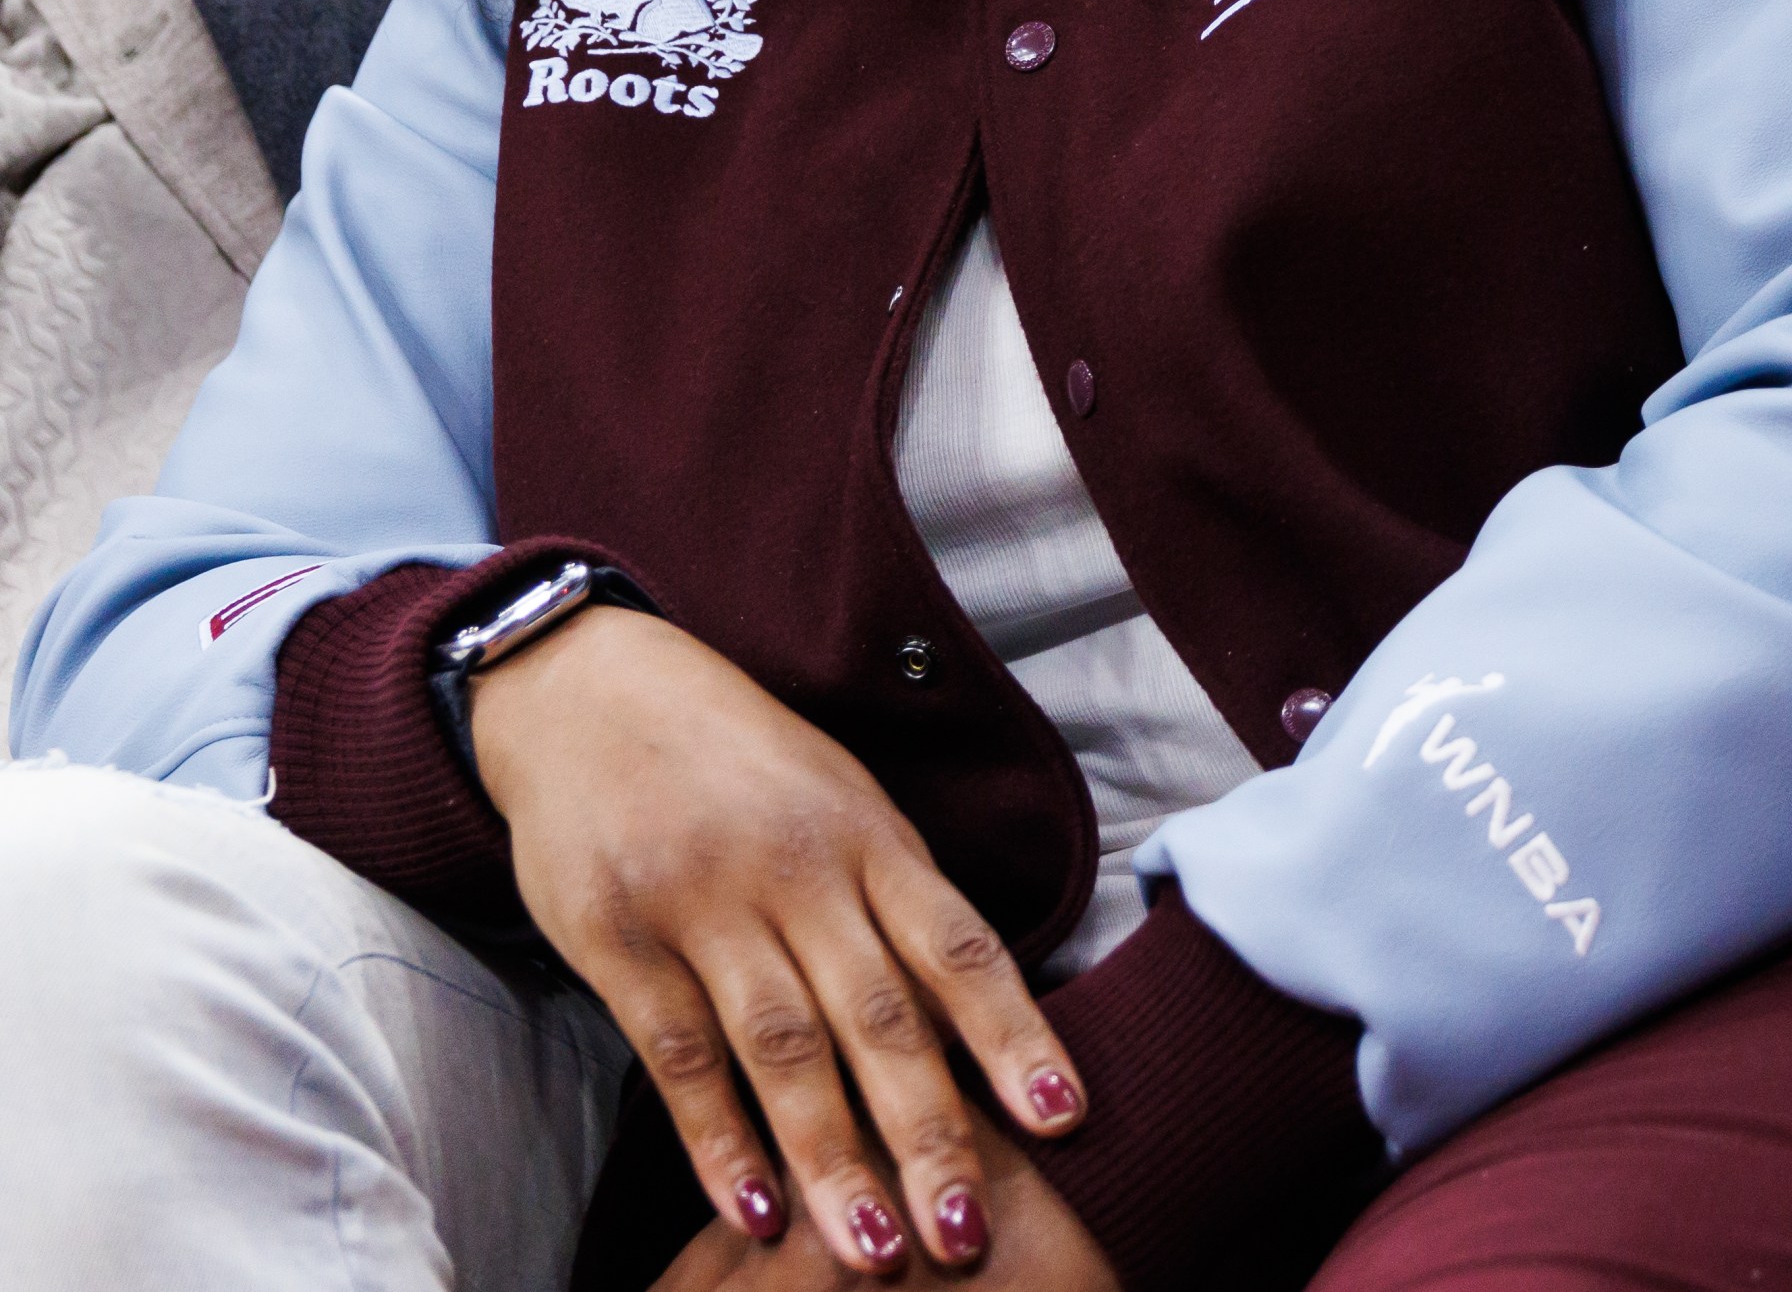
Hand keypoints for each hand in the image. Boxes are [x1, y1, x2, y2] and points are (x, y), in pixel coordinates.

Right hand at [470, 605, 1087, 1276]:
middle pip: (878, 1014)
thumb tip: (974, 1033)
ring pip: (783, 1048)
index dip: (1012, 1032)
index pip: (956, 941)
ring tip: (876, 1255)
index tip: (1064, 1118)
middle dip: (929, 1133)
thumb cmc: (740, 766)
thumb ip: (894, 905)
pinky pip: (680, 1053)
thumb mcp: (835, 802)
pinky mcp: (619, 937)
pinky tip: (752, 1212)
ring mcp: (704, 899)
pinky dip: (718, 1139)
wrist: (591, 692)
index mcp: (865, 831)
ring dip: (833, 1161)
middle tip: (966, 1240)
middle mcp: (795, 865)